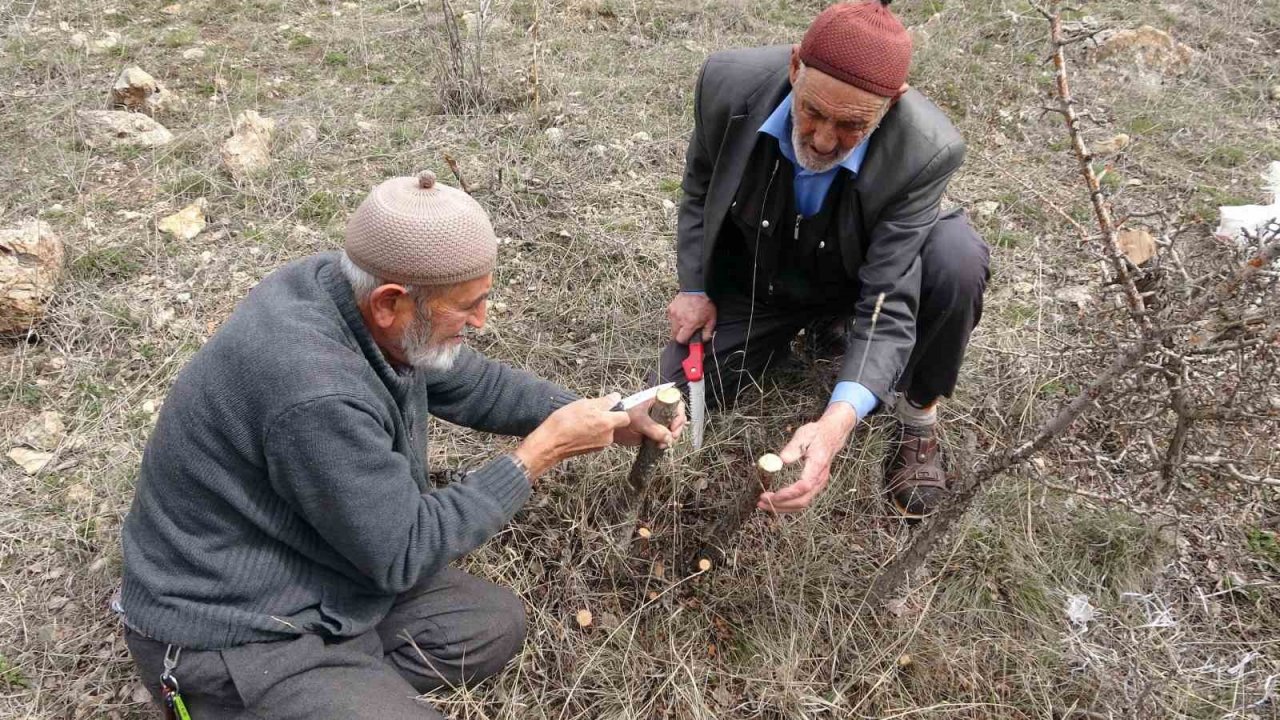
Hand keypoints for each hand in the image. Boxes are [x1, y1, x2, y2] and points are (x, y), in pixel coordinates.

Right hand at [515, 395, 630, 478]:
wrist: (550, 443)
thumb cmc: (564, 423)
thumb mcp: (584, 404)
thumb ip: (604, 401)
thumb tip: (616, 397)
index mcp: (608, 423)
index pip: (625, 416)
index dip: (618, 409)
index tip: (610, 404)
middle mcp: (607, 436)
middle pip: (613, 424)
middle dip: (605, 417)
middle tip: (589, 411)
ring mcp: (600, 445)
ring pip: (603, 430)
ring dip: (596, 425)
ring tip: (580, 420)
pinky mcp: (591, 450)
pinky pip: (595, 438)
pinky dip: (589, 433)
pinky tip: (577, 429)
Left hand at [614, 397, 687, 447]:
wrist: (611, 425)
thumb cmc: (622, 413)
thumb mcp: (639, 420)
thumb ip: (654, 429)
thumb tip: (668, 438)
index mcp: (657, 400)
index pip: (676, 403)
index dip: (678, 414)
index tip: (674, 426)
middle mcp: (660, 409)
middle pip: (676, 417)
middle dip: (676, 428)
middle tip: (672, 436)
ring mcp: (657, 420)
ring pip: (672, 428)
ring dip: (671, 437)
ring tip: (664, 443)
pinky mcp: (654, 430)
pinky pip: (665, 436)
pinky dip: (665, 441)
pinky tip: (661, 445)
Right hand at [667, 293, 716, 343]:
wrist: (696, 288)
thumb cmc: (705, 303)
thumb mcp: (711, 319)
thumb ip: (707, 332)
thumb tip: (703, 341)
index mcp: (689, 324)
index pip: (681, 340)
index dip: (685, 341)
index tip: (689, 339)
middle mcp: (679, 320)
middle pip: (674, 335)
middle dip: (681, 335)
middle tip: (688, 330)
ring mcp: (673, 314)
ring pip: (672, 327)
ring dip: (678, 327)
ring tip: (686, 320)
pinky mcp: (670, 309)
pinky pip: (671, 319)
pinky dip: (676, 319)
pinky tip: (683, 314)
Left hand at [758, 403, 856, 512]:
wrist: (831, 436)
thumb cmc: (816, 434)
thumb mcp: (804, 435)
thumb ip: (793, 447)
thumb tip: (781, 459)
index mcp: (817, 466)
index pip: (803, 487)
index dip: (787, 494)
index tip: (772, 495)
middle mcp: (819, 479)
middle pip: (802, 501)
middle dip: (781, 504)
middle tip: (762, 501)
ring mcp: (818, 484)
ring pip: (802, 504)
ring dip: (783, 507)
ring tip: (764, 504)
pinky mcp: (814, 486)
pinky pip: (802, 500)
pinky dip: (788, 505)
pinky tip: (776, 502)